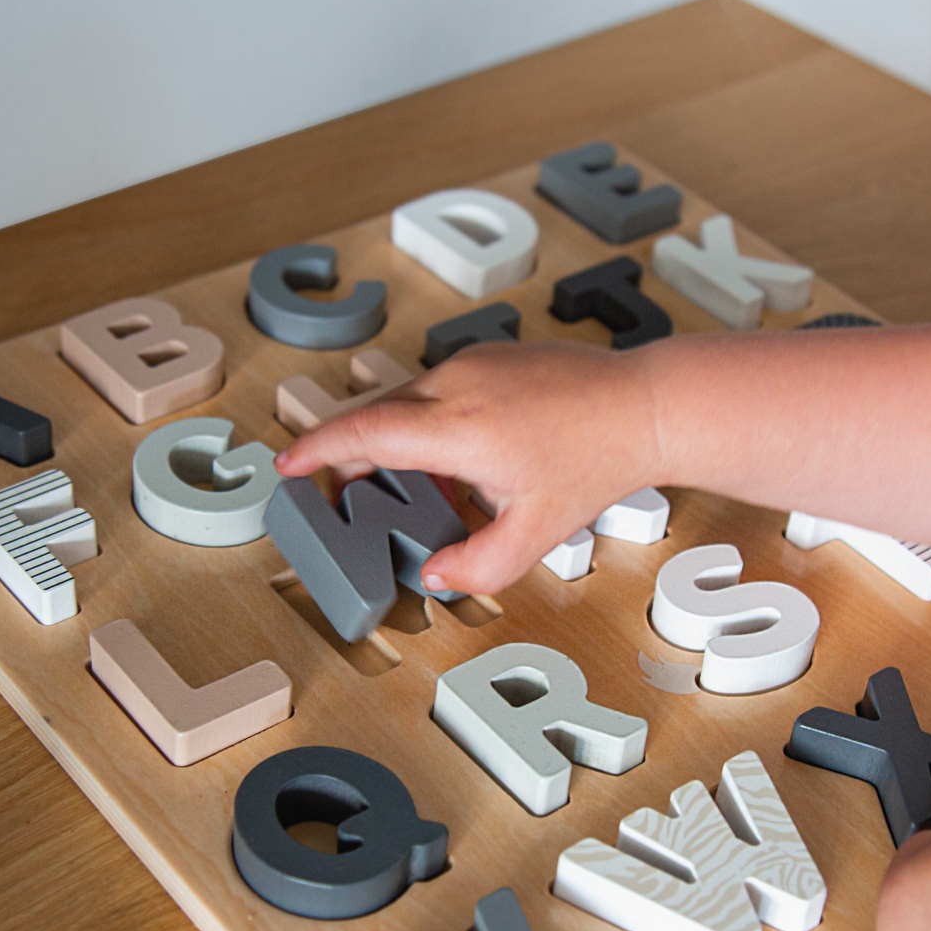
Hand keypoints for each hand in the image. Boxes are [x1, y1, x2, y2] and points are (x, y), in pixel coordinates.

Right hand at [274, 340, 663, 594]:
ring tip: (416, 487)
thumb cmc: (596, 461)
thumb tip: (435, 576)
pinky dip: (427, 419)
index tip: (287, 464)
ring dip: (396, 439)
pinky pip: (437, 385)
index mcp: (458, 428)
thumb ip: (478, 565)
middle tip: (345, 496)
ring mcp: (474, 362)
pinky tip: (458, 457)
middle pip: (377, 416)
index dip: (318, 449)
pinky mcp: (490, 354)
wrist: (643, 404)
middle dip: (351, 454)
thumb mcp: (536, 532)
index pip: (364, 432)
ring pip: (407, 399)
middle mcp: (457, 384)